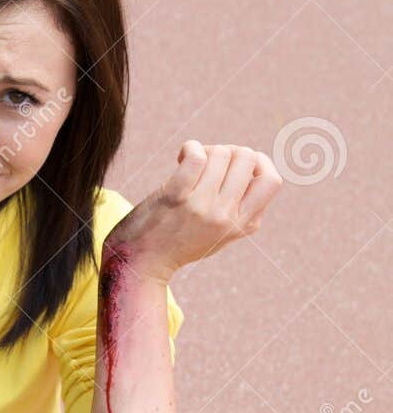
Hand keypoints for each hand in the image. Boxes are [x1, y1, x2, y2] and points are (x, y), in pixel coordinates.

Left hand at [104, 141, 282, 283]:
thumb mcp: (221, 234)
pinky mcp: (178, 197)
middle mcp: (226, 217)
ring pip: (222, 153)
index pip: (272, 181)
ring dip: (206, 150)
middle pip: (247, 157)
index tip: (237, 165)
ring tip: (191, 163)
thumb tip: (257, 162)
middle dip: (228, 151)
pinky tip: (181, 157)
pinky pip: (197, 155)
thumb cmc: (180, 242)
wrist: (140, 264)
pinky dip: (191, 148)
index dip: (259, 163)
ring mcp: (203, 207)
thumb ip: (243, 208)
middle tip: (209, 164)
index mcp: (243, 225)